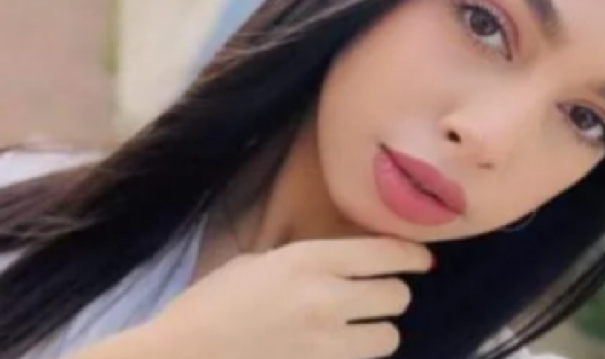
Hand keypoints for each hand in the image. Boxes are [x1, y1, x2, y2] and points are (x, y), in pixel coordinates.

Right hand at [141, 237, 433, 358]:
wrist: (183, 355)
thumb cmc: (213, 301)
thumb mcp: (259, 261)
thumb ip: (309, 260)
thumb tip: (350, 263)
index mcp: (309, 260)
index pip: (386, 255)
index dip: (413, 256)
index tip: (422, 259)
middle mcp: (327, 300)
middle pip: (397, 297)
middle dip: (393, 294)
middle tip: (379, 294)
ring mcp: (326, 344)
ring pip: (389, 337)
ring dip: (379, 330)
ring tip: (360, 328)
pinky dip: (357, 355)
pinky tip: (339, 349)